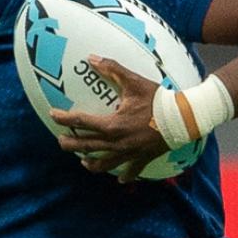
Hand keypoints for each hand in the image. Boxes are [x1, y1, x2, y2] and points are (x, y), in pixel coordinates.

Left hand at [48, 55, 169, 182]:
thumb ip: (112, 69)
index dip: (63, 118)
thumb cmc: (159, 99)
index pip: (80, 121)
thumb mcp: (134, 82)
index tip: (52, 114)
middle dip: (69, 144)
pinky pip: (131, 172)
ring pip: (103, 164)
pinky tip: (120, 179)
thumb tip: (91, 58)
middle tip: (60, 140)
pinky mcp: (142, 159)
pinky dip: (124, 176)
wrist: (185, 117)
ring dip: (90, 163)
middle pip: (85, 146)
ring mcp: (129, 154)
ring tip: (83, 160)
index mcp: (112, 125)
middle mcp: (116, 143)